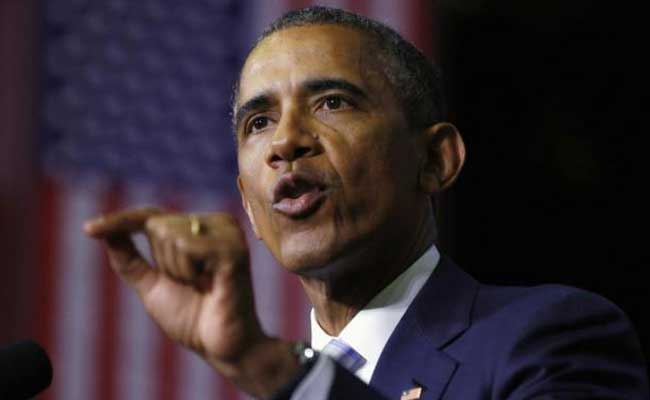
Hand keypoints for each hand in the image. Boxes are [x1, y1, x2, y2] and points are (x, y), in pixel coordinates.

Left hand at [83, 208, 299, 397]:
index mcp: (200, 229)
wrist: (220, 346)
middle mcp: (216, 223)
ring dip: (176, 270)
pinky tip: (211, 284)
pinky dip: (188, 272)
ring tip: (202, 286)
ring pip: (169, 233)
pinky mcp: (233, 249)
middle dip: (163, 262)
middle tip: (191, 285)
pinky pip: (187, 247)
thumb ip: (131, 259)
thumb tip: (104, 232)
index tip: (87, 230)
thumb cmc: (191, 318)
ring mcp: (228, 233)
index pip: (151, 216)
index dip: (119, 221)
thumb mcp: (152, 286)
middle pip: (158, 224)